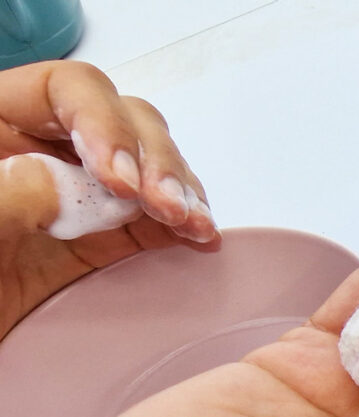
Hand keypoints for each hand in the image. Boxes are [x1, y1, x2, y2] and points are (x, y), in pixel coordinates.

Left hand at [0, 61, 219, 338]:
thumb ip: (9, 195)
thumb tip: (65, 182)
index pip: (65, 90)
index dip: (104, 122)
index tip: (118, 177)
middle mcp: (38, 150)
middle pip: (122, 123)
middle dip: (155, 161)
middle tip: (166, 205)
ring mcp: (72, 196)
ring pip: (148, 169)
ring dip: (179, 193)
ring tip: (192, 225)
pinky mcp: (95, 242)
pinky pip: (150, 222)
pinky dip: (181, 227)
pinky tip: (198, 238)